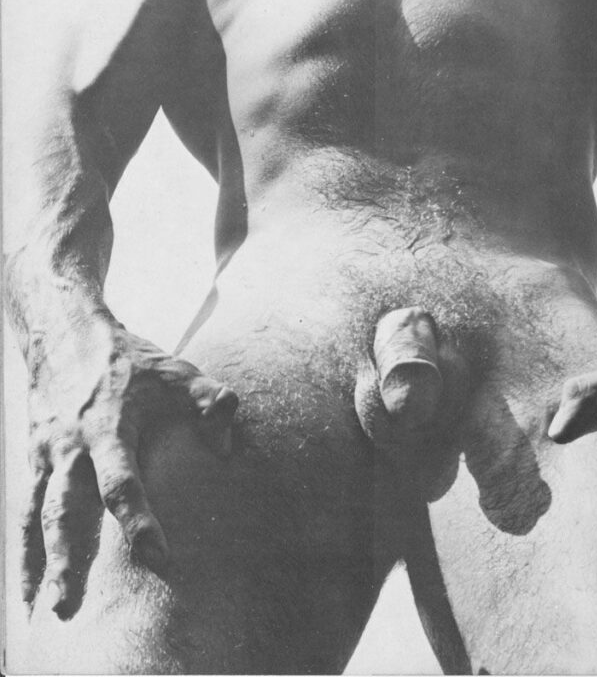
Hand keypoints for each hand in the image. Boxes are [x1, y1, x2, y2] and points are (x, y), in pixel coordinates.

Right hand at [22, 318, 237, 619]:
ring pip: (40, 515)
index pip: (124, 481)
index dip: (140, 519)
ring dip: (43, 564)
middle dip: (69, 558)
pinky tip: (25, 590)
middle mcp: (73, 445)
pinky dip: (23, 551)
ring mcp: (48, 453)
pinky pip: (24, 509)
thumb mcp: (176, 370)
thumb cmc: (131, 358)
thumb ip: (209, 402)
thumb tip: (227, 448)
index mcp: (110, 426)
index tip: (158, 555)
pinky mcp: (34, 458)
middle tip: (72, 606)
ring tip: (48, 609)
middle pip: (67, 509)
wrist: (65, 333)